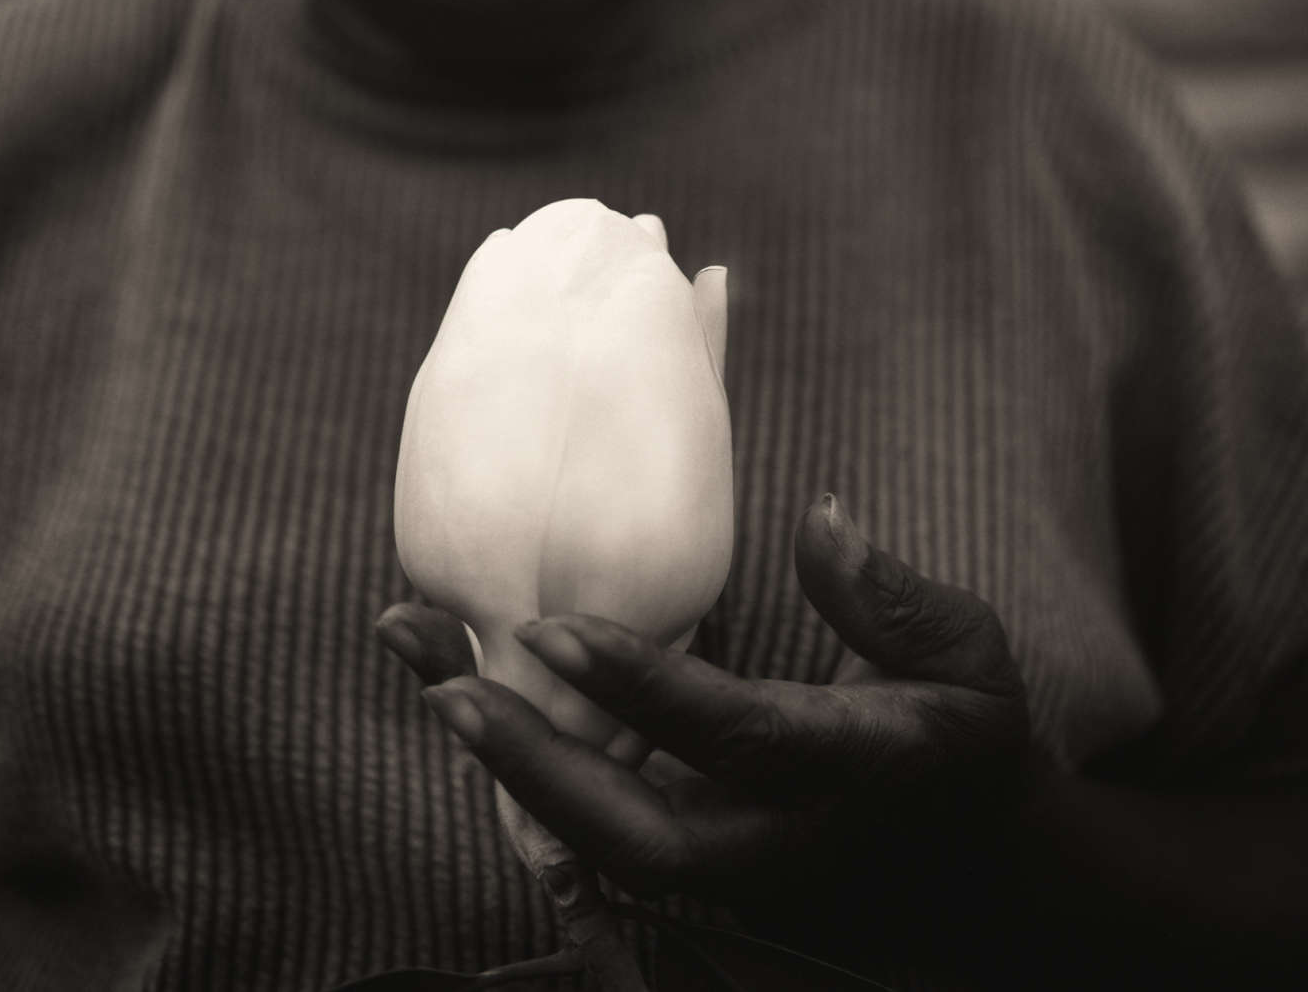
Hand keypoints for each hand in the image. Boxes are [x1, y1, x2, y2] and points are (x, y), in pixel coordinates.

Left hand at [376, 495, 1028, 924]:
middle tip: (439, 676)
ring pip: (596, 840)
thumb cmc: (961, 730)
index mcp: (854, 771)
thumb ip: (891, 597)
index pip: (738, 739)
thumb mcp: (965, 654)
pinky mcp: (691, 853)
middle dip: (531, 763)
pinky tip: (451, 669)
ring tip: (413, 647)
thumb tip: (821, 515)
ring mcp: (729, 863)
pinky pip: (590, 817)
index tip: (553, 627)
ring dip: (499, 754)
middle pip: (637, 836)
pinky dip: (516, 752)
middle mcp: (779, 838)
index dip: (645, 690)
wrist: (967, 857)